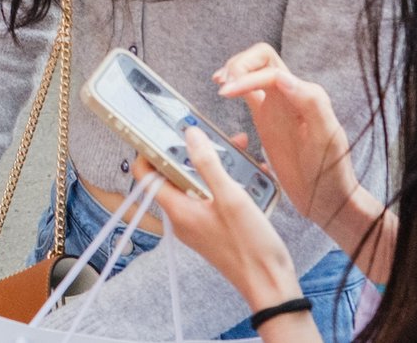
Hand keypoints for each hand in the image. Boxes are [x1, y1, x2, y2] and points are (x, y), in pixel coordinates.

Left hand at [139, 127, 303, 317]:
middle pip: (176, 174)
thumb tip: (189, 134)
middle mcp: (183, 216)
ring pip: (199, 184)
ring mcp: (198, 223)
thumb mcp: (231, 198)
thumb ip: (208, 164)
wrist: (270, 286)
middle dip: (195, 152)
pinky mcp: (214, 228)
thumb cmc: (250, 246)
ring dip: (217, 166)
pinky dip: (228, 183)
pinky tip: (253, 175)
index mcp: (178, 209)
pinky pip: (214, 197)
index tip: (164, 131)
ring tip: (242, 152)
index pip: (145, 174)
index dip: (149, 150)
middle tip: (217, 137)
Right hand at [213, 45, 365, 239]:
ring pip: (254, 73)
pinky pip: (249, 95)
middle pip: (261, 60)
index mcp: (305, 95)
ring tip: (220, 83)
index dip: (245, 76)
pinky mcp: (267, 122)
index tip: (226, 92)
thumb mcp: (326, 138)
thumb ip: (310, 103)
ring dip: (235, 70)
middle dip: (239, 64)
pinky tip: (224, 93)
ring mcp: (277, 108)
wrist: (329, 201)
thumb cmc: (332, 173)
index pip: (268, 70)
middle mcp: (290, 97)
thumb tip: (282, 77)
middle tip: (223, 83)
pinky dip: (235, 88)